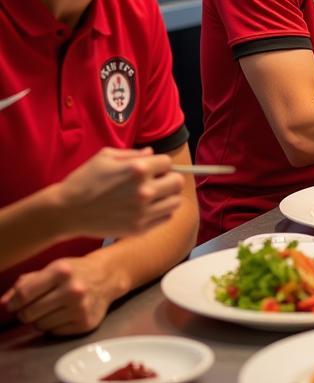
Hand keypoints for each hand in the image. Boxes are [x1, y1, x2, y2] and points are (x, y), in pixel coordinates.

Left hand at [1, 253, 118, 334]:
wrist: (107, 277)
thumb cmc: (73, 272)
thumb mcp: (51, 269)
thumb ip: (25, 284)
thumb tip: (3, 303)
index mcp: (61, 271)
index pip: (24, 294)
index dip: (13, 303)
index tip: (13, 304)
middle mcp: (73, 289)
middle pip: (28, 313)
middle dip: (25, 312)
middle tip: (34, 307)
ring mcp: (81, 308)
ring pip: (39, 326)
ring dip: (40, 319)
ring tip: (52, 309)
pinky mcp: (85, 324)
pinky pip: (54, 332)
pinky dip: (54, 326)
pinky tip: (64, 315)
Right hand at [56, 148, 183, 238]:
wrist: (66, 211)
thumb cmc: (84, 180)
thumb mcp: (105, 157)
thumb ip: (132, 154)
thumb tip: (151, 153)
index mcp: (137, 169)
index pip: (168, 162)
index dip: (160, 164)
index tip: (152, 168)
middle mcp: (144, 190)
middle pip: (177, 182)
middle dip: (168, 179)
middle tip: (156, 181)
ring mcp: (142, 212)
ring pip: (175, 202)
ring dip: (167, 196)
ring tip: (154, 195)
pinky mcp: (138, 228)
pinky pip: (165, 218)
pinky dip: (161, 212)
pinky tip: (148, 208)